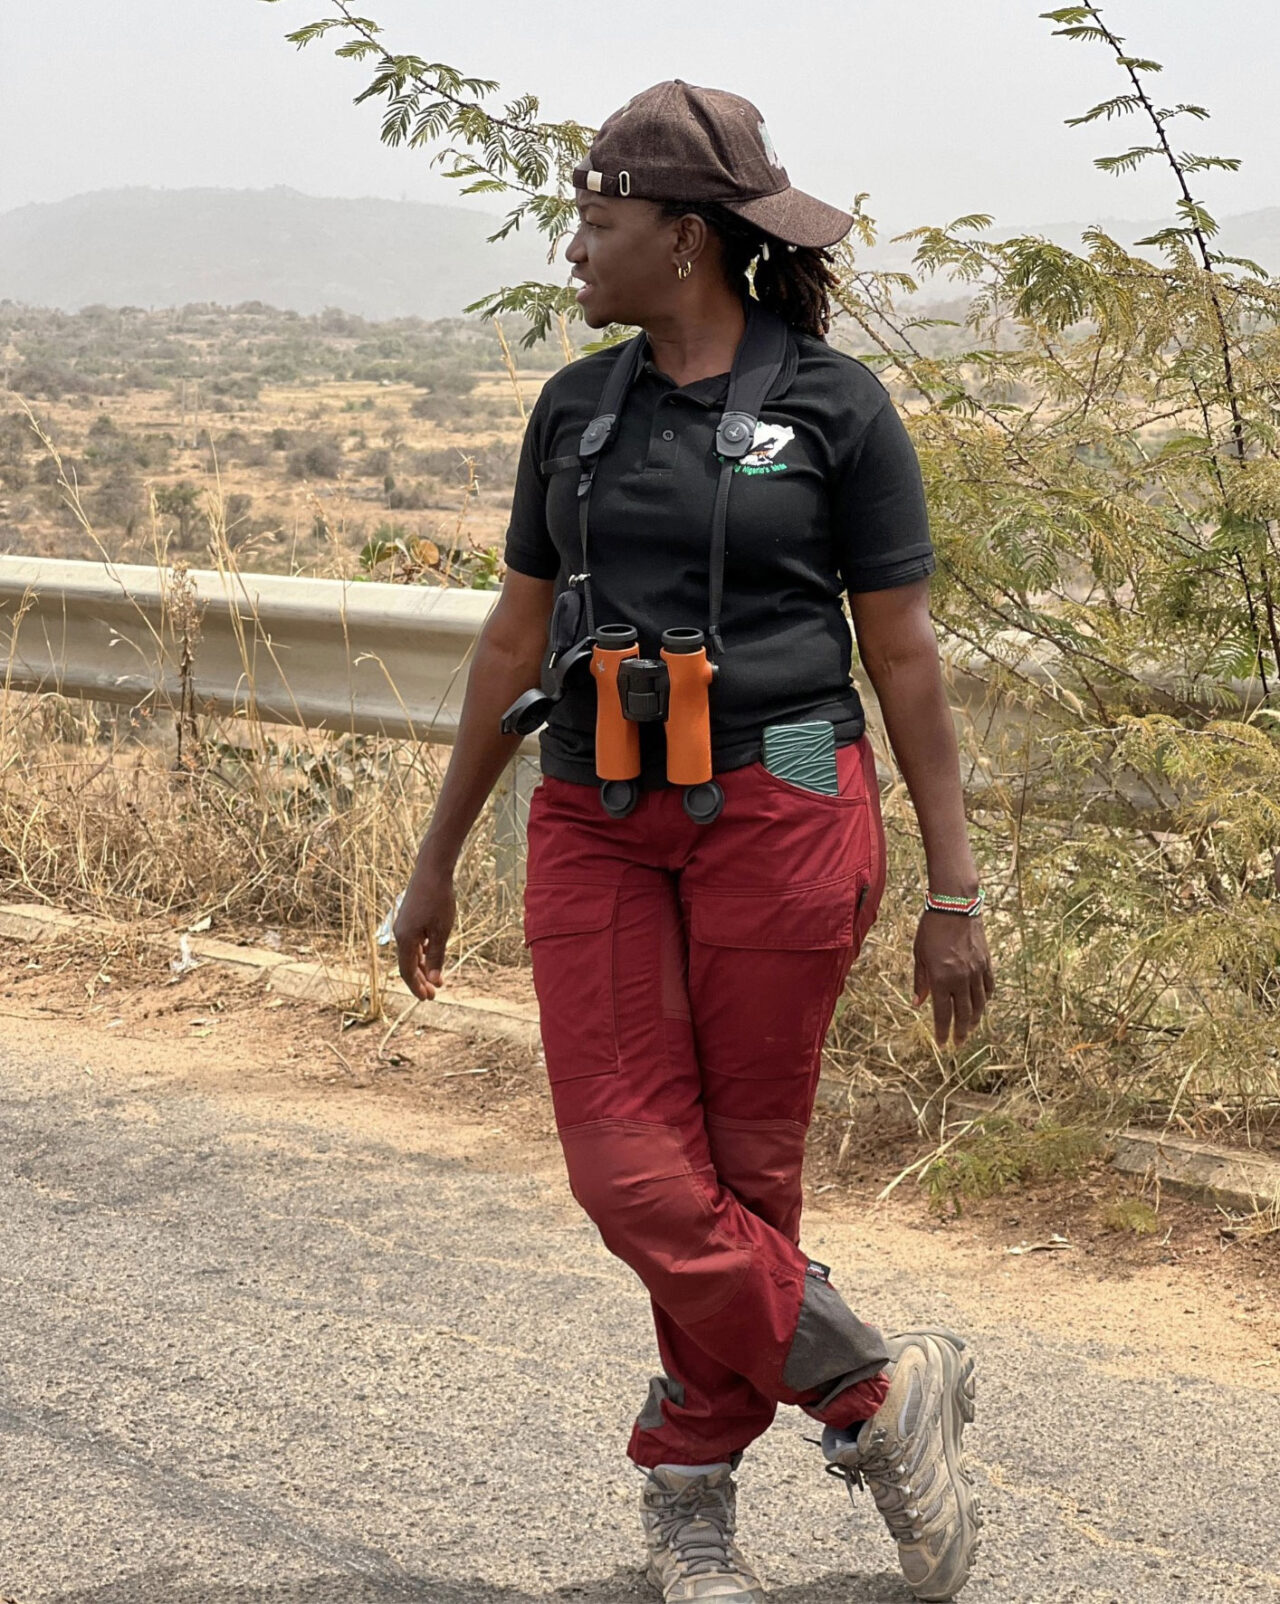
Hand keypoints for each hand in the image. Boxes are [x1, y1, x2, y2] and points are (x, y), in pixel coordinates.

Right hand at [394, 860, 456, 1000]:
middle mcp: (400, 933)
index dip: (416, 987)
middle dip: (420, 980)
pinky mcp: (409, 917)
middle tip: (433, 994)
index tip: (428, 998)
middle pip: (407, 964)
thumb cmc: (438, 900)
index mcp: (405, 939)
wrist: (432, 870)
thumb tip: (434, 980)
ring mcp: (403, 925)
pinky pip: (413, 942)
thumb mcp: (441, 931)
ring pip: (410, 953)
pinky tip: (431, 955)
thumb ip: (437, 956)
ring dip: (422, 967)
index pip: (407, 971)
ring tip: (436, 978)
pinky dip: (422, 953)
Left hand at [913, 912, 993, 1045]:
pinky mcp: (986, 963)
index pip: (943, 1014)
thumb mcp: (919, 955)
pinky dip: (986, 998)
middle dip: (960, 1031)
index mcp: (941, 978)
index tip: (942, 1044)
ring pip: (979, 1004)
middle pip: (963, 1014)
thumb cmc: (931, 929)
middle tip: (958, 1043)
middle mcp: (961, 979)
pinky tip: (982, 1004)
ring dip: (974, 1019)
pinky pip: (989, 987)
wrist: (955, 906)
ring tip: (969, 1028)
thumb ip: (920, 981)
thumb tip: (918, 1003)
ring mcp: (976, 971)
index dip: (943, 1031)